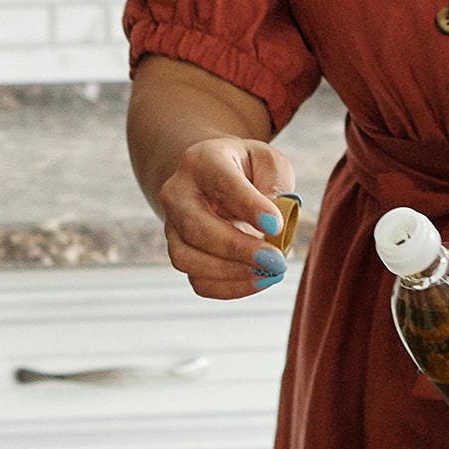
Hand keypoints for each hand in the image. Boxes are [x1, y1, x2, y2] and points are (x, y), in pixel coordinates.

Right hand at [157, 135, 300, 301]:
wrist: (215, 178)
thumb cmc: (249, 170)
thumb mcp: (270, 165)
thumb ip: (275, 188)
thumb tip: (273, 228)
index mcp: (202, 160)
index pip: (221, 183)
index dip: (248, 206)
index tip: (277, 224)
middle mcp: (177, 192)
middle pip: (194, 225)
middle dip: (236, 248)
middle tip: (275, 260)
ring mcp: (172, 226)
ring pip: (186, 258)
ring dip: (230, 272)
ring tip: (269, 272)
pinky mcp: (180, 253)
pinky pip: (197, 280)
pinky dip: (229, 288)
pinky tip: (258, 280)